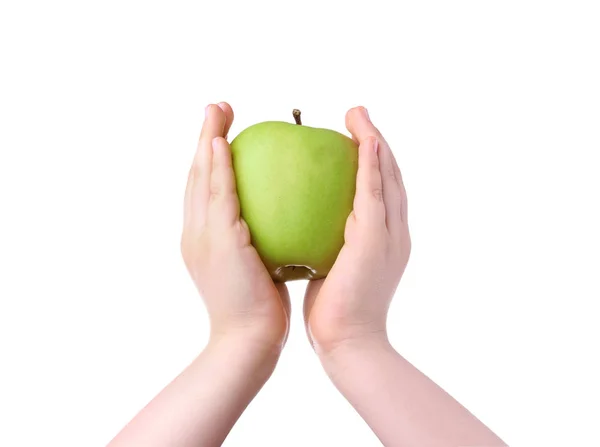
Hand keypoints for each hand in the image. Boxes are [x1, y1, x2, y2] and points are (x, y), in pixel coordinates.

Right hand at [181, 102, 289, 349]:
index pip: (206, 189)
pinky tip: (222, 142)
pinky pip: (217, 196)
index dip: (211, 157)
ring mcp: (201, 236)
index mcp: (204, 238)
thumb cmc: (258, 307)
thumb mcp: (256, 266)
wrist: (247, 341)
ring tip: (216, 111)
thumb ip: (258, 239)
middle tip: (216, 106)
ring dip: (207, 141)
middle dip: (204, 138)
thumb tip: (278, 220)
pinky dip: (217, 168)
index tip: (223, 131)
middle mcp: (195, 232)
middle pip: (197, 175)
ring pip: (200, 179)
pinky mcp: (216, 241)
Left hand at [304, 106, 410, 352]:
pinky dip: (372, 164)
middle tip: (359, 115)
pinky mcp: (377, 240)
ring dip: (376, 142)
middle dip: (377, 142)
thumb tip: (309, 226)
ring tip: (360, 116)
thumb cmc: (336, 311)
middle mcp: (396, 232)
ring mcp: (391, 235)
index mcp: (386, 239)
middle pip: (391, 176)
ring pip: (388, 178)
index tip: (355, 138)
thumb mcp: (334, 269)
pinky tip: (363, 139)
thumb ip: (331, 244)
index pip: (381, 191)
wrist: (350, 343)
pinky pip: (375, 192)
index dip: (372, 162)